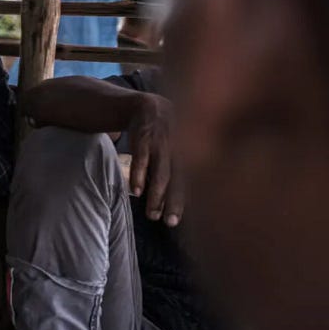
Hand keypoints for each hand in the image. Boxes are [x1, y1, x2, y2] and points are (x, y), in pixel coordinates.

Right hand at [125, 92, 183, 225]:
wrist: (148, 106)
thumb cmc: (168, 135)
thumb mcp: (183, 147)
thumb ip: (184, 171)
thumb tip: (184, 200)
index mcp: (192, 154)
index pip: (192, 182)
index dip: (184, 202)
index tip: (176, 221)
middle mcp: (181, 149)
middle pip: (179, 181)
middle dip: (174, 202)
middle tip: (169, 223)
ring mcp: (162, 143)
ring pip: (161, 173)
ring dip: (156, 195)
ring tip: (151, 214)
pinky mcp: (144, 138)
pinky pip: (142, 158)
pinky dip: (139, 175)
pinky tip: (136, 191)